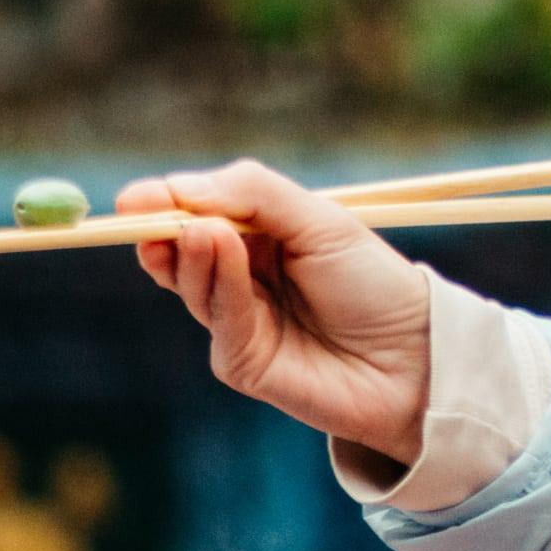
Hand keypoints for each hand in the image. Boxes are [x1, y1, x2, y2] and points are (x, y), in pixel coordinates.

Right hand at [120, 161, 434, 467]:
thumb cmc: (373, 281)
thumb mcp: (320, 221)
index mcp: (259, 236)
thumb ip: (255, 195)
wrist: (415, 356)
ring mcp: (238, 320)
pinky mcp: (241, 361)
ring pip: (193, 283)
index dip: (164, 203)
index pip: (197, 214)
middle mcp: (241, 277)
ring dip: (192, 253)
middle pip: (180, 251)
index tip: (135, 196)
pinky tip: (220, 252)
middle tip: (142, 211)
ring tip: (199, 227)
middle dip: (159, 230)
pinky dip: (220, 285)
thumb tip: (183, 189)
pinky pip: (221, 319)